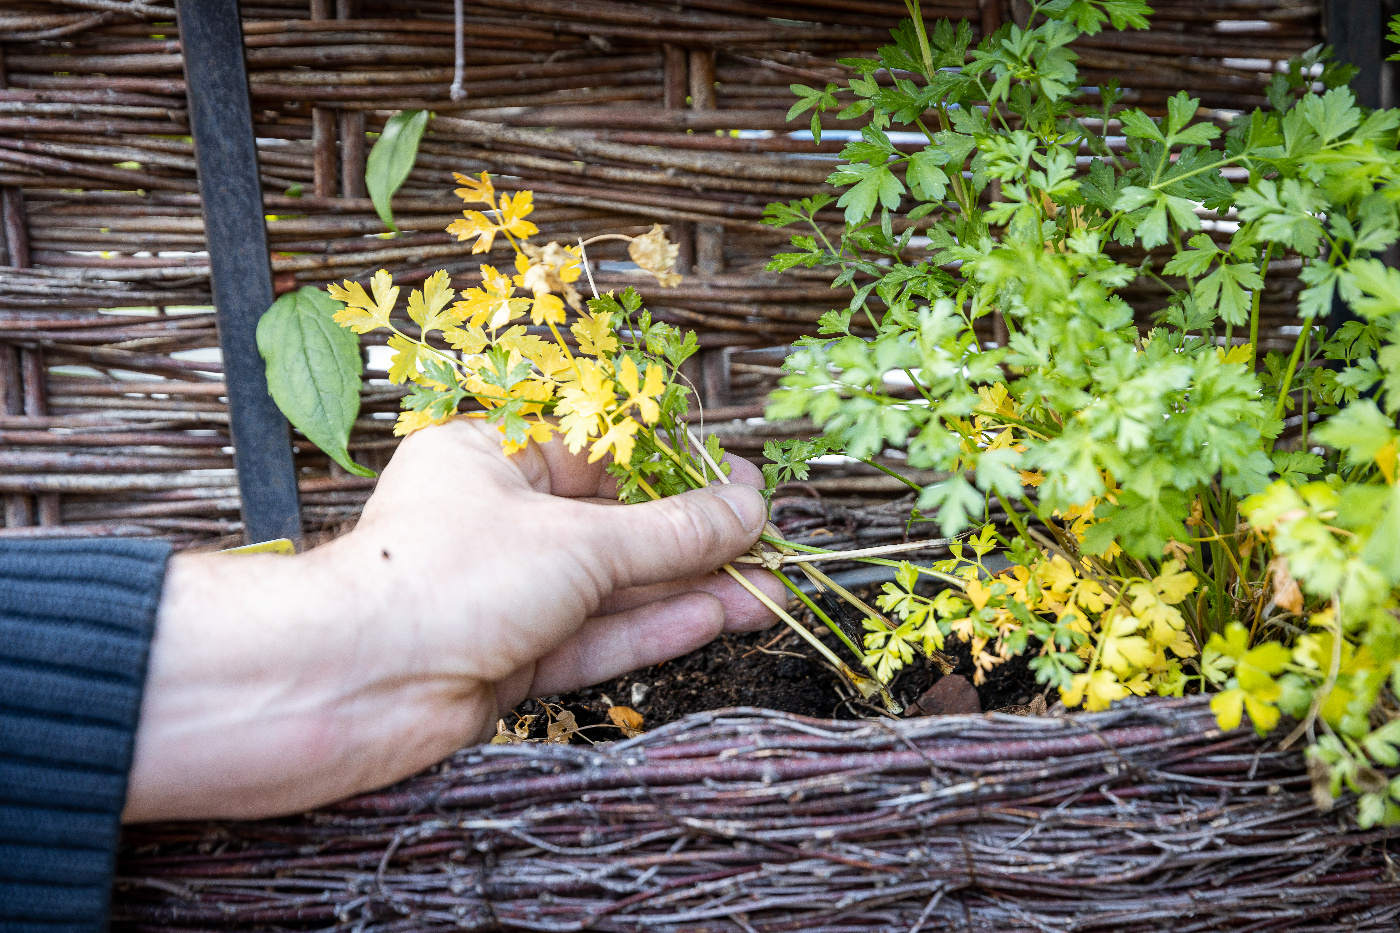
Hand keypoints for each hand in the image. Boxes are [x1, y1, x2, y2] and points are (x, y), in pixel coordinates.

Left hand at [124, 418, 780, 820]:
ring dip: (688, 590)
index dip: (674, 467)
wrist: (346, 689)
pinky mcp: (507, 660)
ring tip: (768, 591)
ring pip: (610, 589)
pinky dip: (653, 628)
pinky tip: (717, 617)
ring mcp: (502, 596)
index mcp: (488, 459)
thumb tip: (748, 507)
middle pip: (612, 526)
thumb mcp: (577, 541)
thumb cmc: (441, 579)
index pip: (597, 452)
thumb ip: (671, 533)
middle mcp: (494, 524)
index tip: (739, 479)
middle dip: (693, 538)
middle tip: (767, 541)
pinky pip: (593, 637)